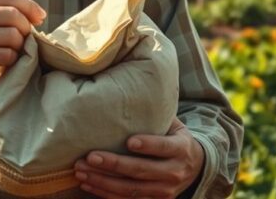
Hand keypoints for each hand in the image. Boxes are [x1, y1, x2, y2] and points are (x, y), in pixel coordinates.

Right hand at [0, 0, 45, 98]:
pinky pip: (6, 55)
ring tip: (14, 48)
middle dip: (26, 27)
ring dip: (20, 45)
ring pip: (12, 36)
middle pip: (14, 15)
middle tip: (26, 36)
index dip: (30, 5)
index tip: (40, 16)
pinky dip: (12, 59)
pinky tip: (6, 59)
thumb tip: (29, 11)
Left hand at [73, 118, 204, 198]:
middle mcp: (175, 172)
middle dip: (114, 165)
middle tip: (90, 157)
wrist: (194, 166)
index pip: (164, 147)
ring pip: (132, 190)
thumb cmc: (172, 136)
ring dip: (103, 182)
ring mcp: (165, 191)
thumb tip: (126, 88)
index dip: (148, 145)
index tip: (129, 141)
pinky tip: (87, 184)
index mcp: (181, 149)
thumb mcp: (172, 123)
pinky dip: (105, 194)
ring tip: (81, 171)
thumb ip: (154, 112)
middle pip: (142, 170)